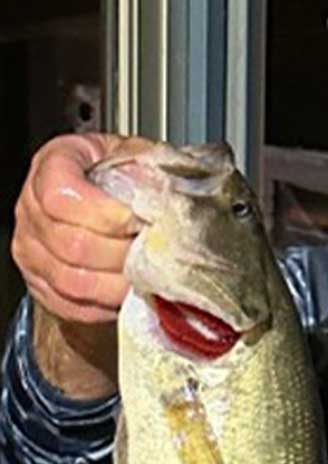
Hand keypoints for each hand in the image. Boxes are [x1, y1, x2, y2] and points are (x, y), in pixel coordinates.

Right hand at [12, 132, 141, 325]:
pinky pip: (73, 307)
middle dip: (122, 253)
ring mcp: (32, 250)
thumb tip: (159, 197)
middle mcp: (32, 208)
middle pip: (72, 245)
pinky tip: (129, 290)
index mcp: (53, 165)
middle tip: (153, 251)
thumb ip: (146, 168)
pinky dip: (108, 305)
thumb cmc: (123, 176)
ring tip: (147, 273)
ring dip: (119, 283)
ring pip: (74, 282)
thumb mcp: (137, 156)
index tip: (139, 219)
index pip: (62, 197)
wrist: (114, 204)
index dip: (106, 214)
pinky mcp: (42, 285)